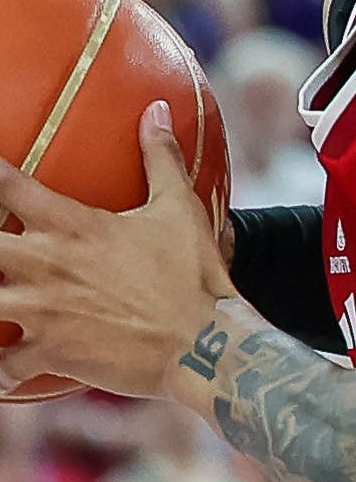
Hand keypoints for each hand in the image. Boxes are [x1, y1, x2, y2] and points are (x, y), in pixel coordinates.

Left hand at [0, 104, 231, 397]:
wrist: (209, 342)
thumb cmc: (196, 274)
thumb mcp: (180, 209)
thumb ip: (160, 157)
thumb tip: (156, 108)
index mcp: (69, 224)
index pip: (3, 184)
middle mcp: (44, 263)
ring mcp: (42, 310)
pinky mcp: (50, 352)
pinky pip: (3, 366)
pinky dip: (0, 371)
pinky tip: (2, 373)